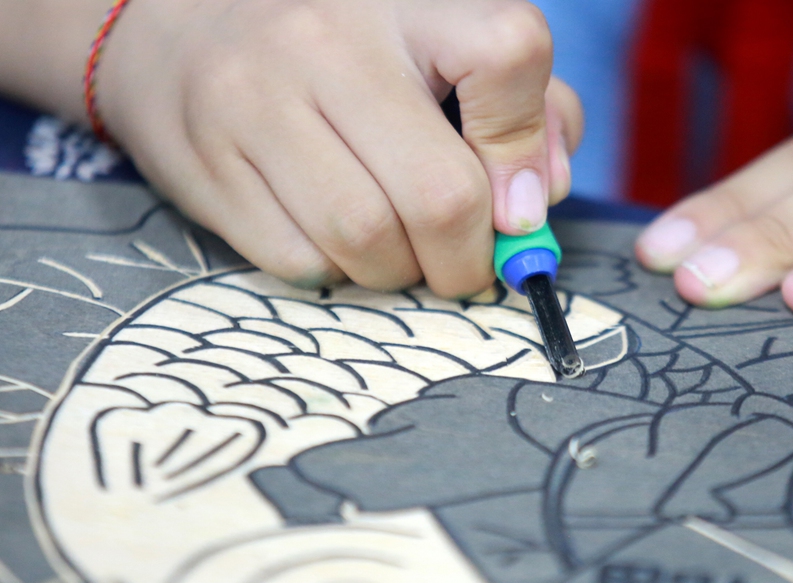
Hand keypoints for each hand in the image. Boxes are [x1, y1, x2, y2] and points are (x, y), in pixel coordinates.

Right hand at [94, 0, 582, 293]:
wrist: (184, 21)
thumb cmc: (348, 45)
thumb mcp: (441, 44)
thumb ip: (522, 112)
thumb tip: (535, 205)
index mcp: (410, 1)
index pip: (508, 55)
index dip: (527, 148)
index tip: (518, 198)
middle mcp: (328, 43)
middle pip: (441, 195)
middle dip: (467, 258)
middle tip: (464, 264)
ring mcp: (256, 102)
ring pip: (366, 241)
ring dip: (398, 272)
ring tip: (395, 248)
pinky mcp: (205, 163)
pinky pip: (299, 261)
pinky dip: (335, 271)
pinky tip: (333, 239)